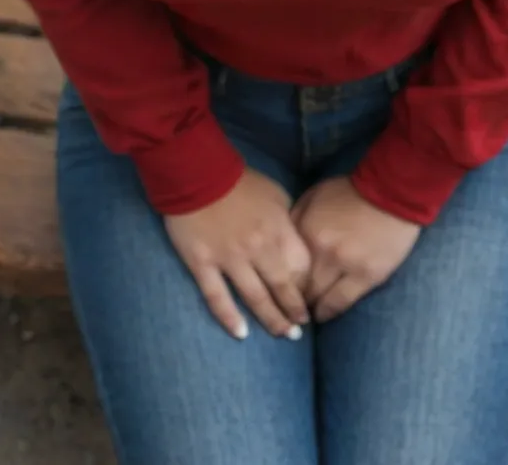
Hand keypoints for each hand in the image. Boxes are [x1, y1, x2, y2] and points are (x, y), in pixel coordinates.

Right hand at [164, 167, 311, 340]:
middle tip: (300, 331)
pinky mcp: (203, 264)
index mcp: (277, 229)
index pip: (300, 268)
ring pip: (253, 298)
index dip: (307, 286)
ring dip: (270, 319)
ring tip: (281, 335)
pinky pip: (217, 297)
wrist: (197, 172)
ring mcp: (229, 259)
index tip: (311, 300)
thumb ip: (286, 222)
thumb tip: (294, 245)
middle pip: (281, 288)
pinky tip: (240, 334)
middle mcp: (256, 249)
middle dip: (293, 312)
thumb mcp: (275, 195)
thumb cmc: (240, 182)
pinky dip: (229, 318)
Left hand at [290, 175, 420, 323]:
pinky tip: (323, 315)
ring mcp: (345, 265)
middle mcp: (322, 250)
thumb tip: (282, 242)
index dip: (280, 278)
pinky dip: (328, 311)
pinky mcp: (366, 276)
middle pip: (300, 284)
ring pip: (318, 297)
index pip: (284, 264)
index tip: (280, 285)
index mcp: (306, 229)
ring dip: (310, 306)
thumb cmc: (350, 192)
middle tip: (291, 303)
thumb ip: (295, 218)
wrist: (390, 191)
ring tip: (307, 311)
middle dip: (294, 296)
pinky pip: (341, 302)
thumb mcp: (314, 196)